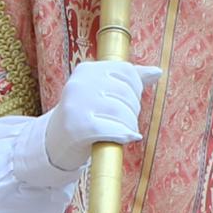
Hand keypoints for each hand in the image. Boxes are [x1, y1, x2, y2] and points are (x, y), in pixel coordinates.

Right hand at [38, 60, 160, 172]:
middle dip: (133, 109)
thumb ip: (129, 80)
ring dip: (130, 125)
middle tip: (127, 120)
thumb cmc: (85, 114)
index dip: (136, 88)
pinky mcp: (78, 126)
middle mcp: (80, 83)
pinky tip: (127, 138)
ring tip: (127, 131)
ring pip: (122, 111)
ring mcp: (77, 104)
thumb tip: (157, 72)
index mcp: (87, 70)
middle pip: (125, 92)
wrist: (54, 142)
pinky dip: (124, 135)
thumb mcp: (102, 92)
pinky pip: (113, 129)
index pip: (126, 70)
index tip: (130, 102)